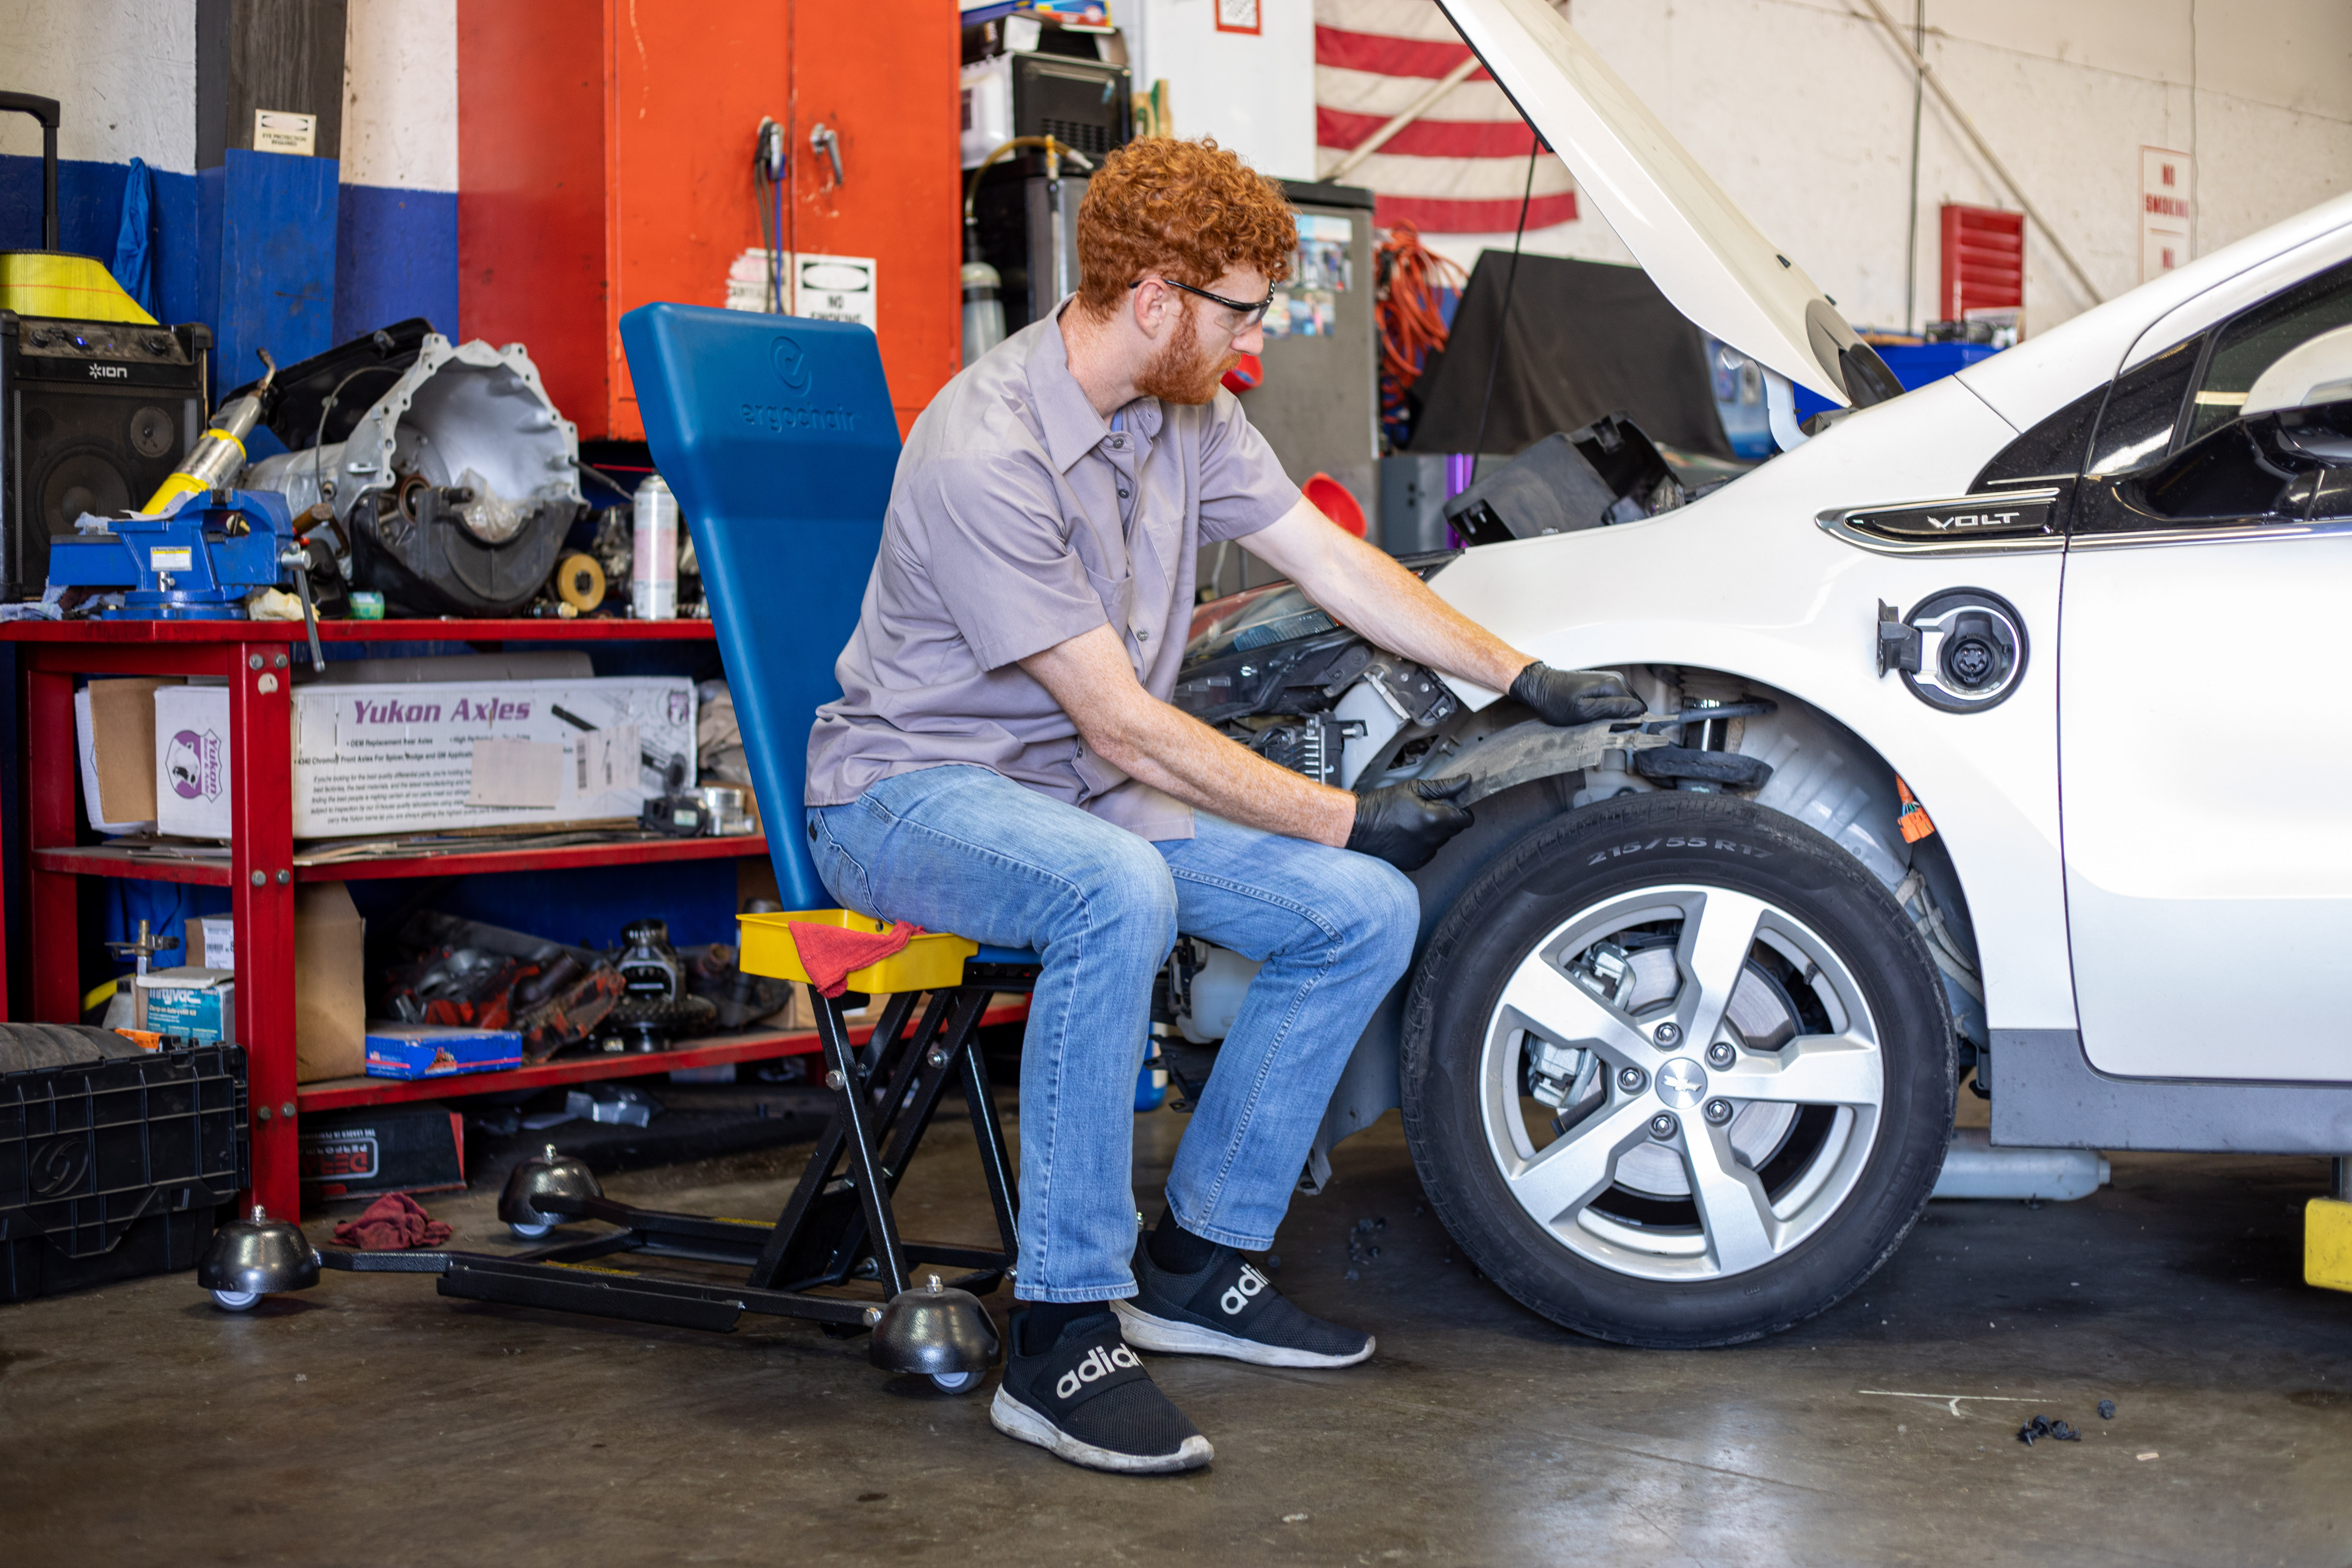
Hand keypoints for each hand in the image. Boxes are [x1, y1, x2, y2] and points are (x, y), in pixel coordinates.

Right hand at [1346, 775, 1473, 870]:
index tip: (1452, 805)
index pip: (1466, 819)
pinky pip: (1429, 851)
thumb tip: (1465, 781)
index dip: (1461, 810)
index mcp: (1433, 819)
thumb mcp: (1412, 788)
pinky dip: (1423, 843)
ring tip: (1413, 821)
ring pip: (1441, 841)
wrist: (1357, 827)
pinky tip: (1408, 834)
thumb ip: (1443, 787)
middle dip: (1446, 819)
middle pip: (1454, 830)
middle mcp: (1431, 840)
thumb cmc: (1381, 806)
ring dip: (1434, 831)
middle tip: (1426, 809)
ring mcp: (1423, 854)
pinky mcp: (1414, 863)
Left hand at [1510, 661, 1644, 726]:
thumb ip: (1612, 711)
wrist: (1540, 686)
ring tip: (1595, 719)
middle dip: (1622, 718)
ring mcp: (1610, 679)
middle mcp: (1616, 679)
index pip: (1638, 709)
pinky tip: (1593, 712)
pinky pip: (1615, 699)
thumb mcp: (1584, 712)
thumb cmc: (1556, 700)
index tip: (1611, 728)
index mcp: (1614, 685)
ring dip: (1614, 714)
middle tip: (1601, 725)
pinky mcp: (1603, 683)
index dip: (1627, 723)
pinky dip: (1608, 708)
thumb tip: (1638, 712)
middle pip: (1633, 706)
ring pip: (1625, 704)